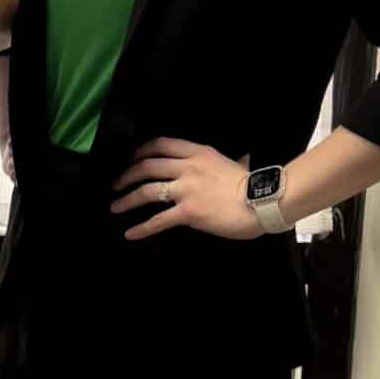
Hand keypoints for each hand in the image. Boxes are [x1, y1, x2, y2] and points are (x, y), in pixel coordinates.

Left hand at [111, 138, 257, 240]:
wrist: (263, 201)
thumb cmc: (254, 185)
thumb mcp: (236, 163)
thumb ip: (227, 163)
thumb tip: (238, 160)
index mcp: (198, 152)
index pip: (160, 144)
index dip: (140, 151)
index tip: (131, 159)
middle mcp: (188, 167)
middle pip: (146, 166)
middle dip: (126, 175)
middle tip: (115, 184)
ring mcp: (186, 189)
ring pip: (146, 190)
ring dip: (126, 199)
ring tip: (115, 207)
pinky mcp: (188, 211)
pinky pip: (158, 220)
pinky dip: (141, 228)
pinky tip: (130, 234)